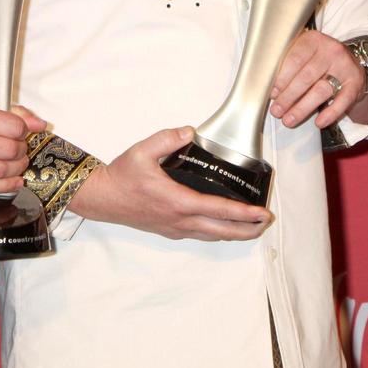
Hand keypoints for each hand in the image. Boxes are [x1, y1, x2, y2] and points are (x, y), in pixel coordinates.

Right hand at [0, 96, 45, 195]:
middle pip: (10, 150)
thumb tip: (38, 124)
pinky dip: (6, 186)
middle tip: (20, 148)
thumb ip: (9, 113)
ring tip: (17, 163)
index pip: (14, 127)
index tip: (22, 131)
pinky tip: (13, 181)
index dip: (24, 130)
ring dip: (17, 168)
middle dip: (21, 150)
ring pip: (2, 170)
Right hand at [68, 127, 271, 240]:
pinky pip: (201, 235)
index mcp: (178, 201)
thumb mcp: (142, 151)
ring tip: (252, 226)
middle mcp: (180, 220)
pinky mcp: (170, 231)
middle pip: (222, 231)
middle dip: (247, 229)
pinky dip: (218, 232)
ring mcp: (175, 228)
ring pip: (212, 236)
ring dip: (235, 233)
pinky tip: (224, 225)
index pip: (219, 209)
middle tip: (265, 222)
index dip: (243, 213)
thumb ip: (167, 138)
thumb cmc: (122, 176)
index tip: (261, 213)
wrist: (103, 198)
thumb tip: (189, 131)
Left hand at [268, 30, 367, 128]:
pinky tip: (318, 122)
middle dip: (288, 96)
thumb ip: (287, 63)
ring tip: (289, 119)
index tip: (272, 93)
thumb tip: (266, 85)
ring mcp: (345, 67)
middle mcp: (331, 51)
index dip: (282, 78)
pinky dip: (330, 113)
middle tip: (276, 111)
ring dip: (303, 108)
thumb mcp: (304, 53)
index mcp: (314, 40)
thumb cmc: (319, 60)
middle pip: (306, 77)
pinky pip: (342, 101)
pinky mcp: (355, 84)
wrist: (352, 63)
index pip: (295, 58)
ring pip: (321, 90)